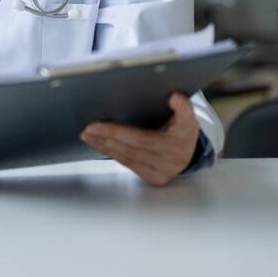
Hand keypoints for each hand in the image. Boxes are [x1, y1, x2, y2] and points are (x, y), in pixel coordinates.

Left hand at [79, 93, 199, 186]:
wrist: (190, 152)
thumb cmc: (183, 130)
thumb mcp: (187, 116)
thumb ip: (183, 107)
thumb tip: (175, 97)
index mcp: (178, 141)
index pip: (140, 138)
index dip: (117, 132)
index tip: (95, 124)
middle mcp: (171, 160)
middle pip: (130, 148)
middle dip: (106, 138)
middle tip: (87, 129)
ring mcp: (162, 172)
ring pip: (127, 158)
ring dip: (105, 146)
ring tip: (89, 136)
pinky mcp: (154, 178)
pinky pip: (129, 165)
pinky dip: (113, 154)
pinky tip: (101, 145)